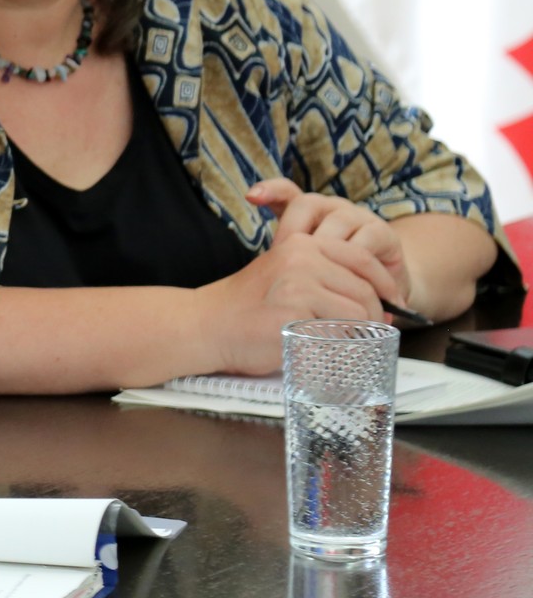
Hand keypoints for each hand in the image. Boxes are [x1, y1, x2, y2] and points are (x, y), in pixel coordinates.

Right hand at [194, 228, 405, 375]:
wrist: (206, 326)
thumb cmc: (247, 310)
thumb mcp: (285, 277)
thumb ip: (325, 279)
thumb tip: (378, 304)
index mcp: (301, 245)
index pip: (362, 259)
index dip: (383, 285)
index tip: (390, 306)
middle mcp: (301, 258)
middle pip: (365, 288)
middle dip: (376, 316)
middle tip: (373, 335)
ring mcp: (298, 284)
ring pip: (358, 312)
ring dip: (361, 334)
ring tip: (348, 346)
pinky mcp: (294, 313)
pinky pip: (340, 333)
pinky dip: (343, 347)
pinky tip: (330, 352)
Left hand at [247, 178, 410, 304]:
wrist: (382, 294)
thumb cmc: (335, 279)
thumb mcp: (307, 271)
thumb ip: (285, 259)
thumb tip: (263, 262)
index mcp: (309, 212)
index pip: (287, 192)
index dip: (270, 190)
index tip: (252, 197)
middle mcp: (333, 208)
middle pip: (307, 205)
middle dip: (294, 233)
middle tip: (286, 263)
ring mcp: (359, 217)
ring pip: (337, 222)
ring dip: (324, 248)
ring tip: (315, 274)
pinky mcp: (384, 234)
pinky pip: (365, 242)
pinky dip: (353, 262)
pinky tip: (344, 281)